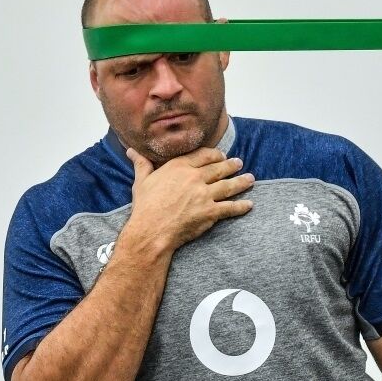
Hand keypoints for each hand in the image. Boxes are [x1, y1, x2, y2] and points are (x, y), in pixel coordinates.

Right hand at [123, 146, 254, 251]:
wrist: (151, 230)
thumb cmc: (145, 207)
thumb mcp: (141, 181)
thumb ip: (141, 164)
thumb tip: (131, 150)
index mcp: (179, 167)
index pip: (203, 155)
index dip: (215, 154)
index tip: (221, 155)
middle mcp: (194, 178)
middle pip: (219, 168)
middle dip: (231, 165)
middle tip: (239, 163)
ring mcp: (204, 194)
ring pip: (228, 185)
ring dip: (242, 182)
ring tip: (250, 179)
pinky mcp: (210, 212)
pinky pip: (230, 207)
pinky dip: (241, 206)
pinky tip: (249, 204)